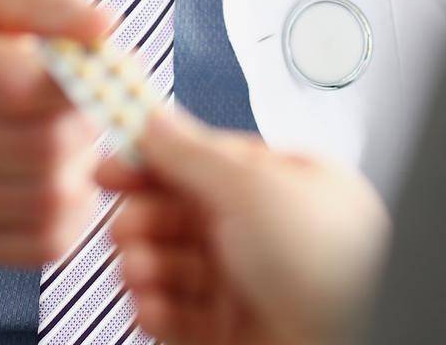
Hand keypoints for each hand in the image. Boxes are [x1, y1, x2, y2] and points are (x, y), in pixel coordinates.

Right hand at [0, 0, 108, 264]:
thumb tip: (104, 27)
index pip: (17, 84)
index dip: (78, 75)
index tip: (99, 60)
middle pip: (40, 146)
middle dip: (87, 118)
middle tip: (90, 94)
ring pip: (50, 199)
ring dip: (85, 163)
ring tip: (71, 127)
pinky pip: (46, 242)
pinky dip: (75, 208)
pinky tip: (61, 169)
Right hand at [100, 108, 390, 344]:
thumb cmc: (330, 266)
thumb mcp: (253, 187)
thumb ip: (194, 153)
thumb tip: (154, 121)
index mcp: (282, 183)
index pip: (206, 158)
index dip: (156, 157)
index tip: (114, 158)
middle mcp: (266, 232)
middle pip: (182, 212)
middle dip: (144, 213)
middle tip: (123, 220)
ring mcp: (248, 284)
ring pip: (174, 263)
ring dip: (144, 261)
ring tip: (136, 265)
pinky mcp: (230, 332)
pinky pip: (176, 315)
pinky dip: (154, 308)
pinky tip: (147, 302)